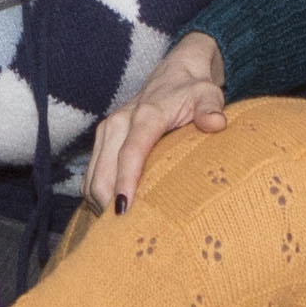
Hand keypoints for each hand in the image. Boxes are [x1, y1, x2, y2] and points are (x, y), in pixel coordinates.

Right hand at [85, 32, 224, 212]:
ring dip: (99, 202)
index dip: (125, 182)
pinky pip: (90, 174)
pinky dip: (96, 194)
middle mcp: (118, 123)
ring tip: (118, 228)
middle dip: (108, 202)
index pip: (130, 153)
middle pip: (103, 170)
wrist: (175, 72)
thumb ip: (211, 109)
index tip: (124, 209)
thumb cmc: (193, 90)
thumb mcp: (207, 95)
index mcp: (145, 116)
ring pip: (91, 176)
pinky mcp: (102, 139)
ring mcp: (106, 131)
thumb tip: (215, 123)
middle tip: (124, 233)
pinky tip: (112, 209)